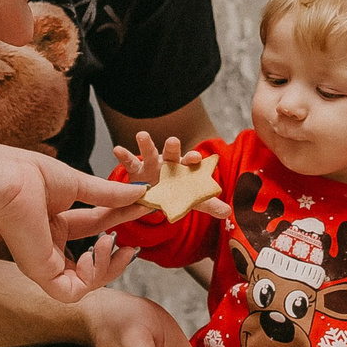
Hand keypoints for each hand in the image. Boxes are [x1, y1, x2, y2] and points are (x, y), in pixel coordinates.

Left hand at [0, 152, 146, 302]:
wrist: (12, 178)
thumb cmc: (31, 175)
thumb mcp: (80, 185)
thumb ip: (109, 195)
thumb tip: (140, 194)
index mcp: (52, 225)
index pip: (93, 230)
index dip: (119, 222)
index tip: (143, 208)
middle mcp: (48, 248)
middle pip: (90, 265)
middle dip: (114, 259)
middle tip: (130, 248)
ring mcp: (43, 263)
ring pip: (83, 284)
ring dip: (105, 269)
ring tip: (108, 243)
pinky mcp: (40, 273)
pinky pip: (71, 292)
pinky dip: (90, 279)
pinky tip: (93, 254)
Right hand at [109, 133, 232, 221]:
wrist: (161, 196)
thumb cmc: (179, 193)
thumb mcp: (194, 200)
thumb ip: (209, 204)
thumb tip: (228, 212)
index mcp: (184, 168)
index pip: (190, 161)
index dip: (193, 158)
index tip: (197, 157)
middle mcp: (168, 163)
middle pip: (172, 152)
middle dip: (172, 147)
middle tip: (173, 140)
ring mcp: (152, 165)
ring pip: (150, 152)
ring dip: (146, 144)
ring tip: (141, 135)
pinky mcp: (137, 171)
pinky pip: (130, 162)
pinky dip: (124, 155)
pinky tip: (117, 149)